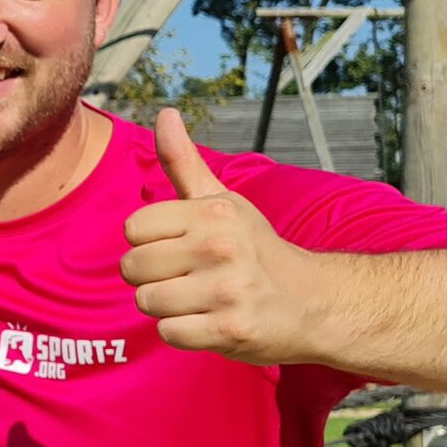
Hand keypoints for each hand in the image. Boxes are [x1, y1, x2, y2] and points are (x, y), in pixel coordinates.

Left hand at [120, 109, 313, 363]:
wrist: (313, 303)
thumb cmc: (255, 249)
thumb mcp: (221, 201)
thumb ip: (183, 162)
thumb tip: (165, 112)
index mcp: (213, 213)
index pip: (133, 228)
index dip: (150, 242)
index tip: (182, 247)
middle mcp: (220, 247)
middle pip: (132, 267)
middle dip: (154, 277)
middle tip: (192, 277)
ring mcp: (227, 290)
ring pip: (147, 301)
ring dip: (168, 307)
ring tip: (202, 299)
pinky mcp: (231, 329)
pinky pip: (169, 334)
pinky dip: (184, 334)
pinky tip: (211, 322)